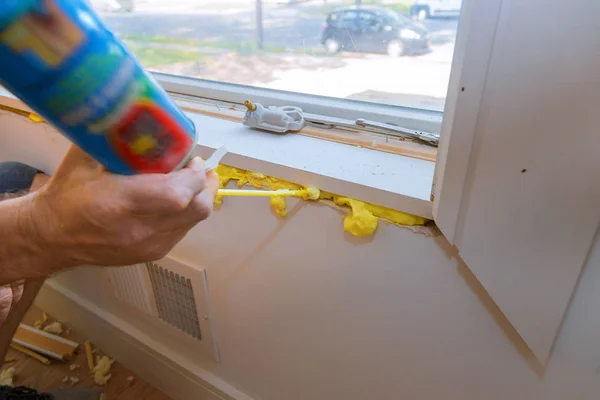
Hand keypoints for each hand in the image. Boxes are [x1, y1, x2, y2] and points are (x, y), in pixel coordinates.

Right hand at [26, 145, 217, 269]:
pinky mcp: (152, 253)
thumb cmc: (66, 195)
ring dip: (198, 198)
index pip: (177, 193)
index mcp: (119, 203)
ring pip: (194, 222)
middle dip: (205, 186)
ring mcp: (148, 246)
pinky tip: (174, 200)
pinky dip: (186, 213)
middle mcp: (138, 229)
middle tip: (198, 169)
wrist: (50, 237)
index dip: (194, 174)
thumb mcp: (84, 158)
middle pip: (196, 210)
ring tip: (188, 181)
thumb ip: (113, 137)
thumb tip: (136, 111)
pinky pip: (183, 231)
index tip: (192, 158)